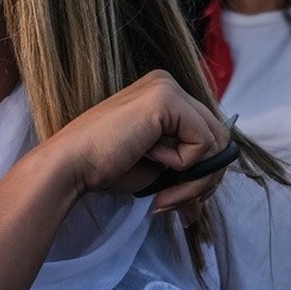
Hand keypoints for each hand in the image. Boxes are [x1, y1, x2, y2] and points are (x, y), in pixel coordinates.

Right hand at [41, 70, 229, 213]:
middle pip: (218, 137)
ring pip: (215, 143)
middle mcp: (167, 83)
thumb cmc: (104, 167)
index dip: (202, 173)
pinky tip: (149, 156)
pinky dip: (182, 164)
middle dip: (203, 180)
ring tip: (166, 196)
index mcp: (162, 94)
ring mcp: (167, 88)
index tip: (179, 200)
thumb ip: (184, 178)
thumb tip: (201, 206)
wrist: (72, 165)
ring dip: (195, 180)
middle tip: (177, 205)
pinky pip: (202, 142)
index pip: (208, 133)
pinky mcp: (167, 99)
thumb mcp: (156, 171)